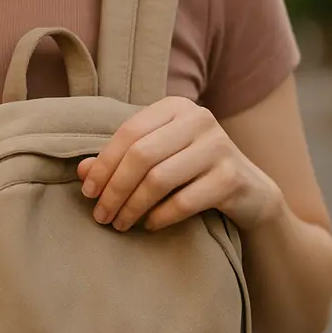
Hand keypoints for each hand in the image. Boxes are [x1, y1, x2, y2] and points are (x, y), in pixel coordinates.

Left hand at [77, 97, 281, 232]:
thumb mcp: (156, 160)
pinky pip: (184, 201)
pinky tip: (149, 225)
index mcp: (175, 107)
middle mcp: (199, 119)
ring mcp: (219, 146)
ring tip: (119, 224)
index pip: (129, 132)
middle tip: (101, 215)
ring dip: (133, 207)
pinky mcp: (232, 177)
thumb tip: (82, 171)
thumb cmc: (191, 172)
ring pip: (160, 179)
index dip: (104, 164)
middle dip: (115, 189)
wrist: (249, 191)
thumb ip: (120, 161)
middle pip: (141, 156)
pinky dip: (160, 217)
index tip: (88, 192)